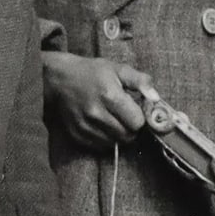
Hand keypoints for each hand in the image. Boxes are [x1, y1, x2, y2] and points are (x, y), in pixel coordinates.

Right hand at [42, 52, 157, 148]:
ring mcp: (85, 126)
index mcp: (110, 96)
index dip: (140, 117)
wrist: (59, 80)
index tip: (136, 110)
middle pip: (127, 136)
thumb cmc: (91, 73)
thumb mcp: (118, 69)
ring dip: (118, 135)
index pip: (137, 122)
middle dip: (131, 128)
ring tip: (114, 120)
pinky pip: (99, 146)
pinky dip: (105, 139)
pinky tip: (102, 125)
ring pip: (114, 143)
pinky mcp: (77, 134)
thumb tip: (155, 97)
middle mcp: (97, 113)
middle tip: (126, 116)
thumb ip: (140, 81)